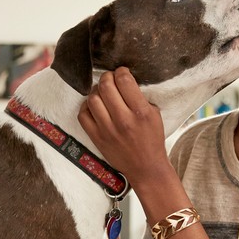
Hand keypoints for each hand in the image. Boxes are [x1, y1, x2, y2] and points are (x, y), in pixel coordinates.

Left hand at [78, 67, 171, 188]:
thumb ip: (140, 97)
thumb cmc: (152, 140)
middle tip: (110, 79)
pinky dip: (87, 106)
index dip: (121, 71)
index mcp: (141, 112)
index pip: (124, 81)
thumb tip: (124, 81)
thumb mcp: (154, 115)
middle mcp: (123, 120)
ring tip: (102, 93)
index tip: (122, 72)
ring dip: (96, 91)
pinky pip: (83, 115)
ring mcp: (107, 130)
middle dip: (107, 77)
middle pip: (106, 86)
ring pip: (92, 98)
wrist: (146, 167)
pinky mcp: (97, 138)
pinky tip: (94, 106)